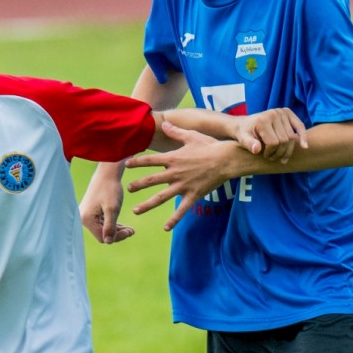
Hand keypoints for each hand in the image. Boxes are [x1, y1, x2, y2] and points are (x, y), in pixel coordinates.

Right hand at [79, 168, 133, 244]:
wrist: (107, 173)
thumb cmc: (110, 189)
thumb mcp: (112, 209)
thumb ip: (110, 226)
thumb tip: (108, 242)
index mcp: (86, 219)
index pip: (103, 237)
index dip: (118, 237)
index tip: (131, 231)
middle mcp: (83, 218)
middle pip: (102, 234)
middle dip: (118, 234)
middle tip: (132, 231)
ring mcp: (86, 215)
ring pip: (102, 229)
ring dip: (116, 230)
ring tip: (130, 229)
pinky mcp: (90, 211)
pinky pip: (101, 223)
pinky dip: (112, 224)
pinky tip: (123, 224)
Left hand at [126, 120, 240, 230]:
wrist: (226, 160)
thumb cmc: (210, 146)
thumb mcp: (191, 136)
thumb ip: (176, 132)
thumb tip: (164, 124)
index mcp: (173, 158)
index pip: (150, 161)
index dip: (137, 162)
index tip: (126, 164)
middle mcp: (175, 173)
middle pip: (151, 180)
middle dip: (138, 185)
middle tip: (128, 189)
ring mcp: (183, 186)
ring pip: (161, 197)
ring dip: (147, 204)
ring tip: (136, 210)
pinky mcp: (193, 195)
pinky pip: (181, 210)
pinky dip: (173, 220)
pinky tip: (165, 228)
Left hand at [235, 107, 308, 161]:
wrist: (245, 123)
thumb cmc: (245, 133)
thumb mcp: (242, 139)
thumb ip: (249, 144)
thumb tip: (257, 149)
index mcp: (263, 120)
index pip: (273, 142)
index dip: (270, 153)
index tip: (265, 155)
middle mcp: (273, 114)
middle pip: (283, 140)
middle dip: (279, 152)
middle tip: (273, 158)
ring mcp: (281, 112)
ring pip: (291, 137)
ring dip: (287, 149)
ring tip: (280, 156)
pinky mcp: (287, 112)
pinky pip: (299, 125)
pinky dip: (303, 135)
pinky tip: (304, 146)